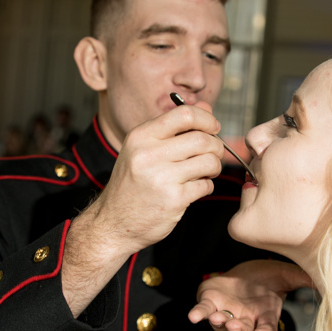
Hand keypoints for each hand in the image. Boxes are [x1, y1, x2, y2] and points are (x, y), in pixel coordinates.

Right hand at [96, 103, 224, 252]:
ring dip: (214, 167)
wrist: (114, 223)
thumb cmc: (132, 184)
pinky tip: (195, 189)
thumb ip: (175, 127)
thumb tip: (206, 107)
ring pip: (209, 161)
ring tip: (205, 172)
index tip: (213, 129)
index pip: (185, 114)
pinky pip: (206, 185)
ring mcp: (161, 177)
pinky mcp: (173, 199)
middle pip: (202, 138)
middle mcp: (149, 154)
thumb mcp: (144, 149)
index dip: (207, 119)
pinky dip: (207, 186)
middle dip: (216, 147)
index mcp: (141, 136)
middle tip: (213, 155)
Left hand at [189, 260, 311, 330]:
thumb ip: (303, 279)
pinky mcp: (210, 303)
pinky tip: (192, 317)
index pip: (266, 329)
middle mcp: (245, 319)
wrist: (244, 274)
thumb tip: (326, 280)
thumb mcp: (286, 276)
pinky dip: (198, 315)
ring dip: (220, 323)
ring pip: (222, 324)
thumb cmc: (267, 279)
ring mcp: (226, 313)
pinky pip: (203, 312)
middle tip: (238, 327)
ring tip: (220, 318)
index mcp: (265, 316)